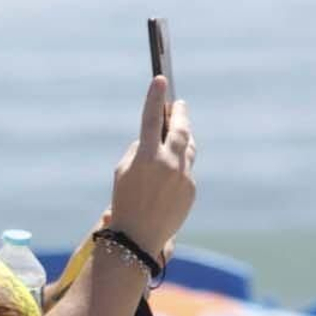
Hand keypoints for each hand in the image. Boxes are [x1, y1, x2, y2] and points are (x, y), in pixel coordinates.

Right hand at [108, 76, 195, 256]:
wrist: (138, 237)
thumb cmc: (124, 201)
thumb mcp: (123, 171)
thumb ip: (139, 150)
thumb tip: (154, 139)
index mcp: (146, 157)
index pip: (151, 119)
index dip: (154, 98)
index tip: (160, 79)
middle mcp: (169, 164)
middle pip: (181, 130)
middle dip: (180, 115)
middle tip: (178, 104)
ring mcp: (183, 177)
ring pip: (188, 149)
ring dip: (182, 139)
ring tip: (175, 135)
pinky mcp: (191, 189)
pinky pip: (186, 169)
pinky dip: (178, 166)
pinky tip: (167, 177)